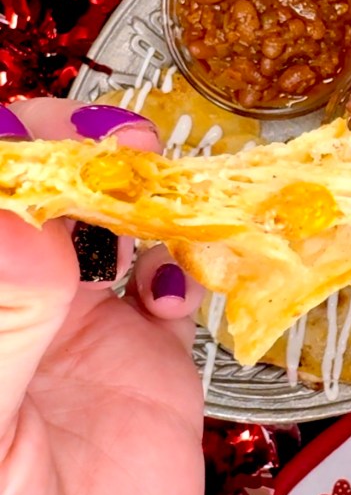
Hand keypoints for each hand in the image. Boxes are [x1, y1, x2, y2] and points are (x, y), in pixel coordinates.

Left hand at [0, 99, 204, 494]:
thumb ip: (1, 325)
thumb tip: (23, 221)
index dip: (12, 146)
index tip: (50, 141)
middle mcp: (13, 294)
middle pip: (42, 184)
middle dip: (75, 149)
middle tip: (115, 146)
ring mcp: (77, 321)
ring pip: (110, 216)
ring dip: (142, 188)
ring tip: (161, 187)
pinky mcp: (145, 352)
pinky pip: (171, 278)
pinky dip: (187, 259)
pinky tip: (176, 285)